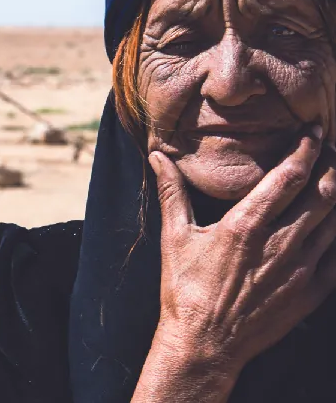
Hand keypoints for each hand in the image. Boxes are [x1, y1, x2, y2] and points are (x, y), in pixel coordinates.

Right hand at [151, 125, 335, 372]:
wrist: (205, 344)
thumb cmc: (185, 289)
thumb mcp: (174, 237)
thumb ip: (172, 192)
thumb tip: (157, 157)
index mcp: (246, 225)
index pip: (288, 177)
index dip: (306, 149)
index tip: (314, 131)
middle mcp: (280, 244)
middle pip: (323, 194)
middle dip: (331, 167)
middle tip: (330, 151)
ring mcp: (300, 270)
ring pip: (334, 222)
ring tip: (333, 181)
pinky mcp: (310, 293)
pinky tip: (331, 226)